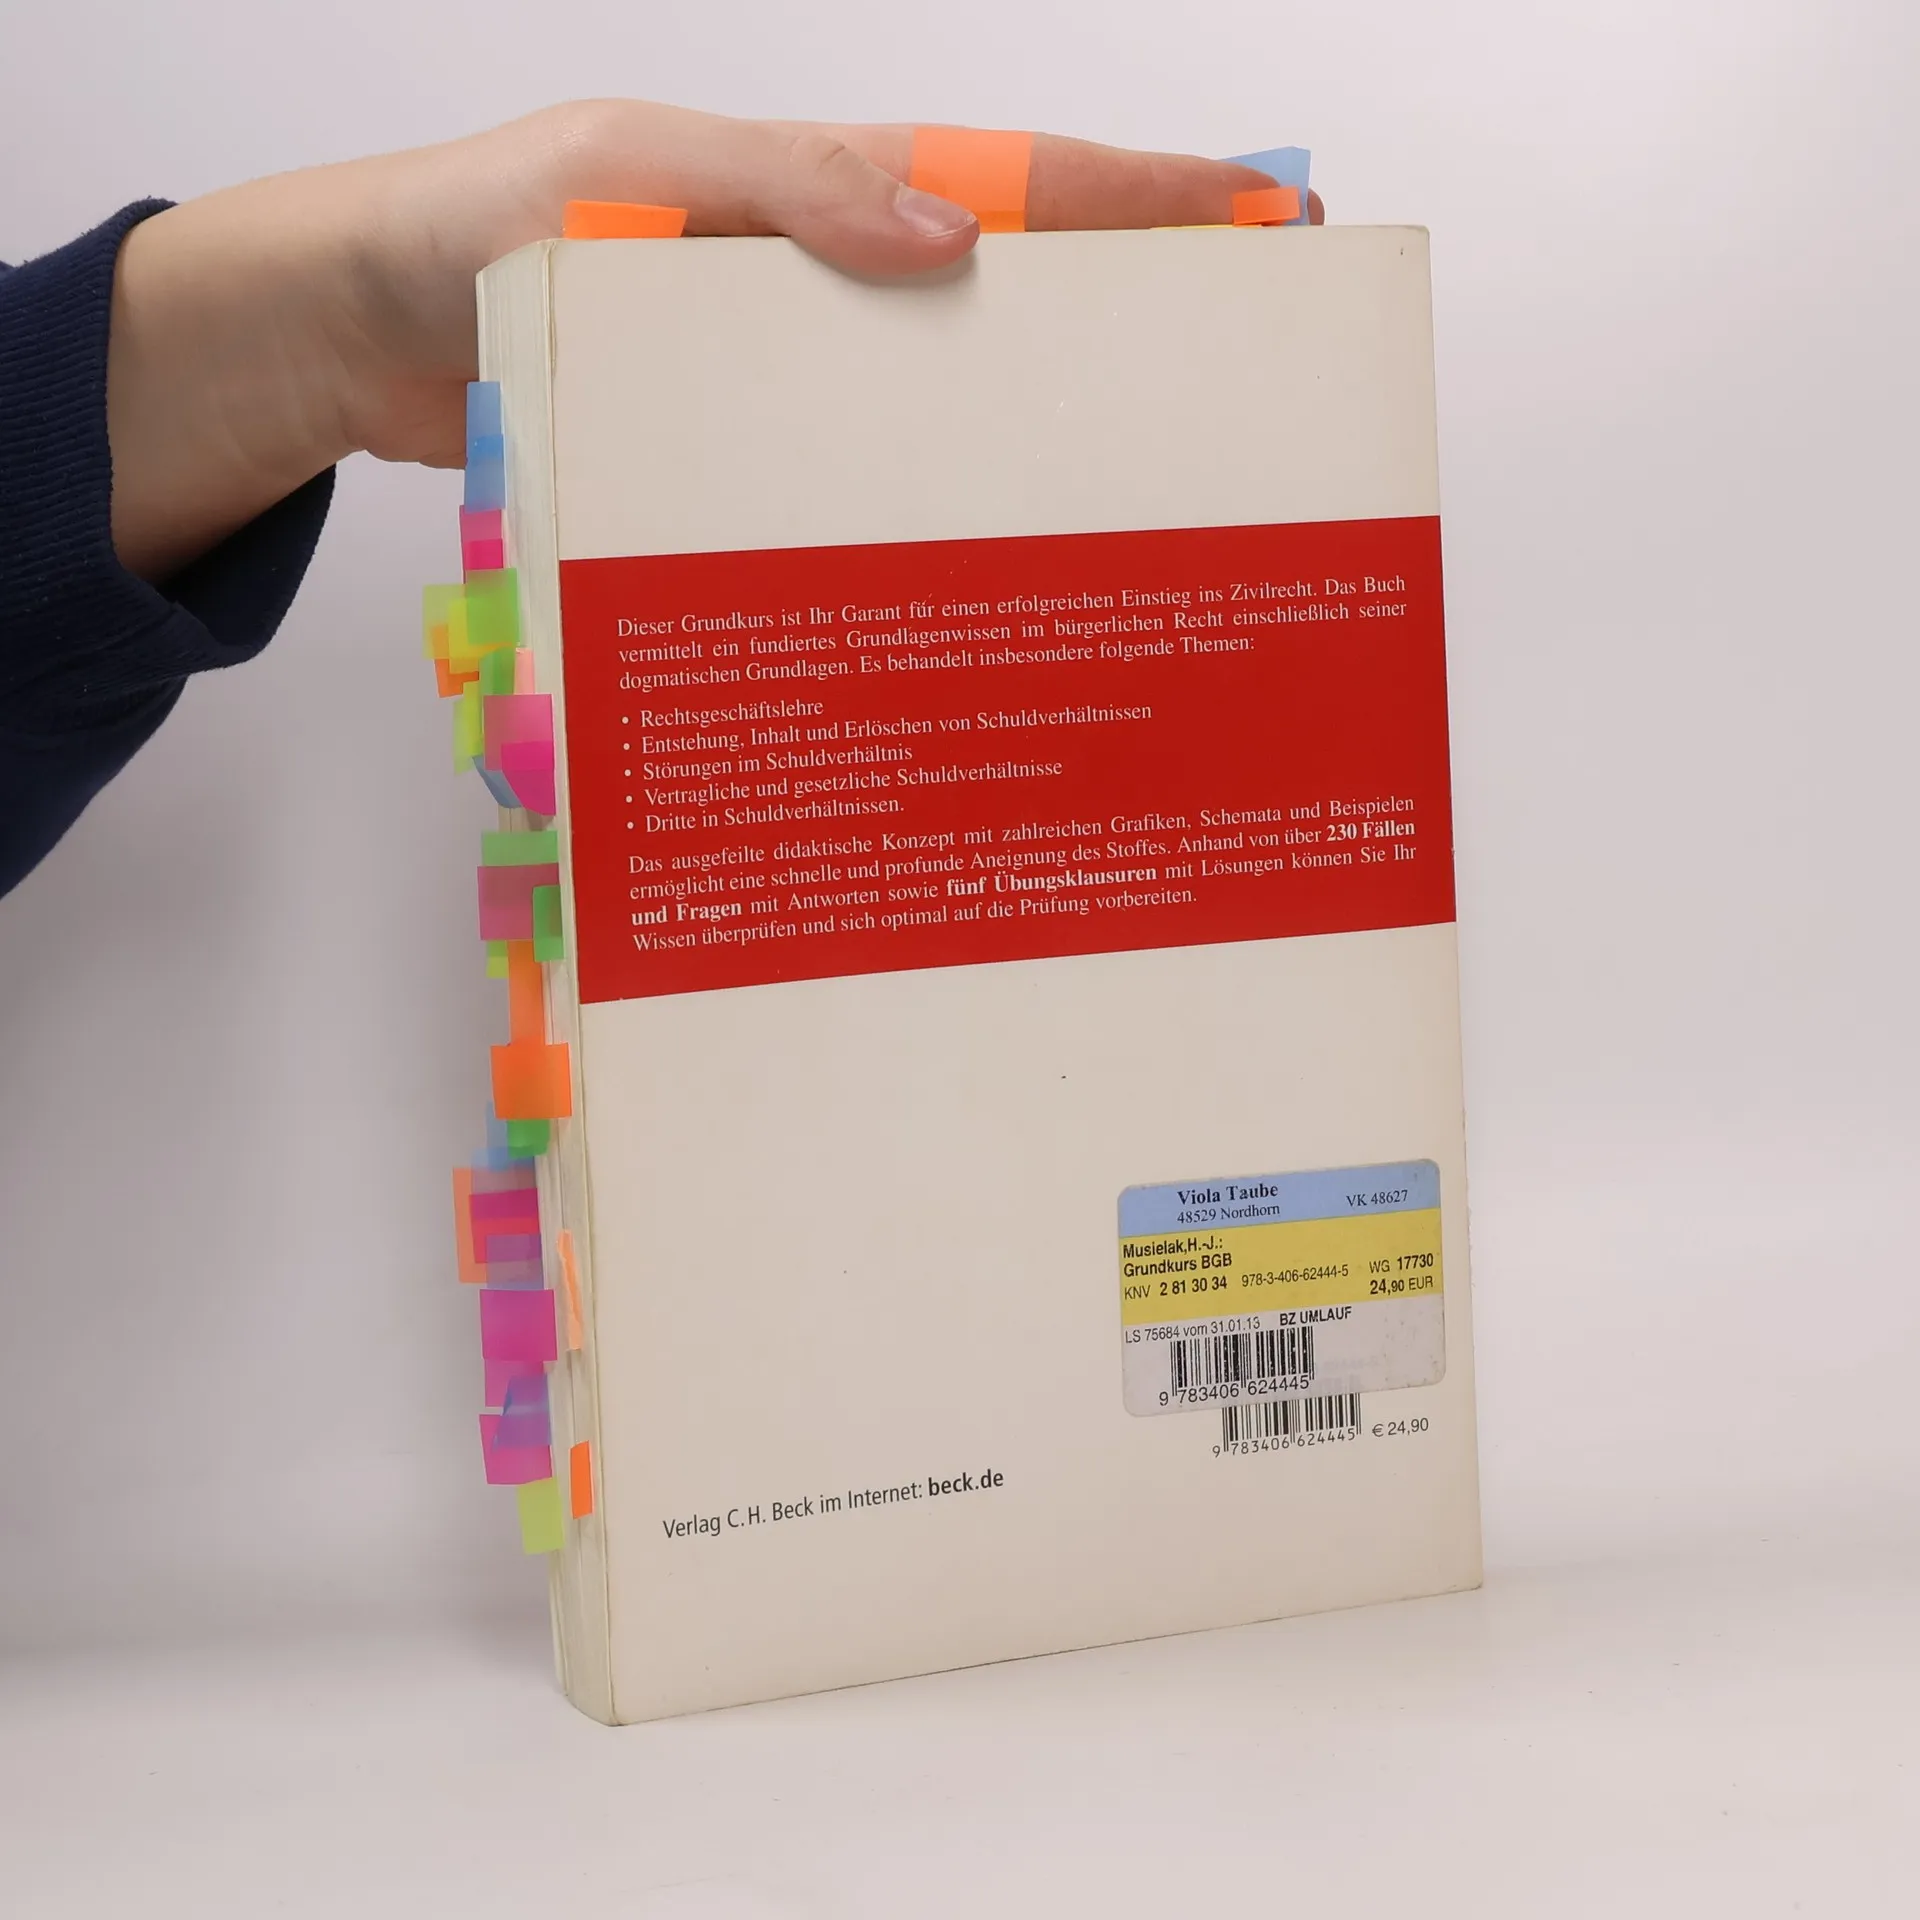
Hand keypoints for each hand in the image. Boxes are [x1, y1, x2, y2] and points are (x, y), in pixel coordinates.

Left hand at [106, 102, 1320, 579]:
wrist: (356, 335)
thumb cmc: (470, 226)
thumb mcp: (623, 169)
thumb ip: (781, 191)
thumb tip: (953, 246)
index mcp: (818, 192)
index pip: (1016, 184)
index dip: (1148, 198)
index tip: (1271, 216)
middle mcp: (826, 294)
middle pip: (1017, 305)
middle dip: (1143, 326)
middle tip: (1256, 373)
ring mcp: (790, 387)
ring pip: (950, 410)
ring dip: (1050, 444)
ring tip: (1158, 496)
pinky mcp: (745, 470)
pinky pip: (855, 488)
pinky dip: (924, 522)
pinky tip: (978, 573)